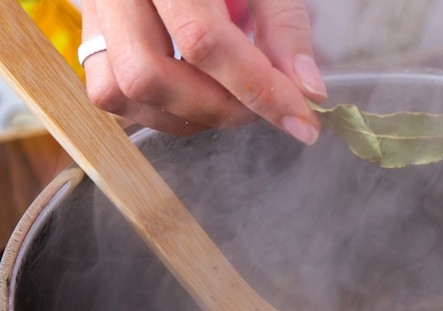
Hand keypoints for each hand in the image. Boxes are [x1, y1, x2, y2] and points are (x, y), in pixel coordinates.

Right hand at [80, 0, 325, 142]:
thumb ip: (284, 25)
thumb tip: (308, 89)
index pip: (203, 40)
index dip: (258, 89)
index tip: (301, 120)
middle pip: (150, 75)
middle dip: (218, 108)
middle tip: (263, 107)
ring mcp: (95, 16)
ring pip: (123, 92)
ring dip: (191, 115)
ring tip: (235, 98)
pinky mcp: (92, 39)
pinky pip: (113, 95)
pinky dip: (164, 111)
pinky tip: (200, 94)